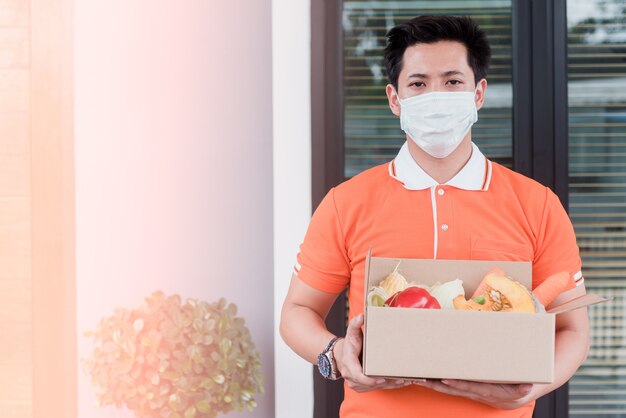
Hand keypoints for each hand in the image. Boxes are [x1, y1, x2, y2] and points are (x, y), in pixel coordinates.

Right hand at [335, 314, 411, 392]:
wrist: (341, 355)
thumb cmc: (349, 344)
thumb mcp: (351, 332)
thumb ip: (355, 323)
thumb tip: (362, 316)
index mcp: (349, 364)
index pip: (358, 375)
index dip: (369, 379)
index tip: (381, 379)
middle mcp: (351, 377)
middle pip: (370, 384)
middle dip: (386, 382)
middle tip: (401, 379)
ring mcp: (356, 384)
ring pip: (375, 388)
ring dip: (390, 385)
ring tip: (404, 380)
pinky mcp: (362, 387)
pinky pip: (375, 390)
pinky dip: (388, 386)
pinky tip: (400, 383)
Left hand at [414, 379, 533, 409]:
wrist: (519, 394)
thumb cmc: (520, 385)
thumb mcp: (524, 386)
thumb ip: (524, 387)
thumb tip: (527, 386)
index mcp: (490, 392)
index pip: (471, 387)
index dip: (458, 384)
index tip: (445, 379)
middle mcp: (479, 395)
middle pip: (455, 390)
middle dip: (438, 386)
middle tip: (423, 379)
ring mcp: (472, 393)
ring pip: (450, 390)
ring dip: (435, 385)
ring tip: (420, 379)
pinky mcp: (469, 391)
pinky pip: (452, 388)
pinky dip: (440, 385)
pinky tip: (429, 379)